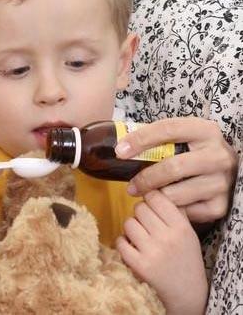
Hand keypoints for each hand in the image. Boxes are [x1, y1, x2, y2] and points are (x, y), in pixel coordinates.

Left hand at [115, 117, 236, 222]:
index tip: (120, 151)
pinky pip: (186, 212)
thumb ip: (155, 139)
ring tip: (146, 197)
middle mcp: (218, 155)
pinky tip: (166, 206)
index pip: (168, 129)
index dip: (141, 139)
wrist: (222, 171)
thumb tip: (119, 147)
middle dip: (146, 178)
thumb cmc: (191, 153)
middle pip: (173, 167)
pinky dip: (171, 210)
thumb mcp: (180, 139)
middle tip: (131, 187)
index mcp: (205, 130)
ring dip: (155, 197)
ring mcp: (222, 181)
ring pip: (177, 193)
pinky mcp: (220, 205)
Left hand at [116, 191, 207, 314]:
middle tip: (146, 224)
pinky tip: (133, 248)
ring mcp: (152, 251)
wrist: (187, 292)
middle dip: (140, 214)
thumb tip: (152, 188)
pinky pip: (120, 241)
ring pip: (128, 223)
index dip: (149, 198)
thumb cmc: (185, 258)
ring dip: (131, 228)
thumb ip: (173, 212)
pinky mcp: (139, 264)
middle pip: (139, 208)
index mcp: (181, 227)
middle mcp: (167, 237)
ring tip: (141, 237)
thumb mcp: (188, 233)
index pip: (156, 197)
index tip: (150, 204)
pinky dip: (123, 243)